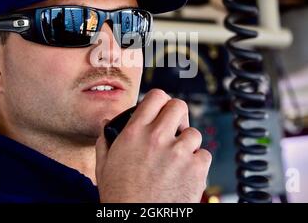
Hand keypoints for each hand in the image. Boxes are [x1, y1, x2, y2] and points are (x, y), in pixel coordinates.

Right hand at [96, 89, 211, 202]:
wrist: (137, 222)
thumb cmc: (120, 198)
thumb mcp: (103, 166)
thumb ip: (105, 140)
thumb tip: (105, 123)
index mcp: (135, 133)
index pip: (156, 96)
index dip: (161, 101)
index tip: (161, 109)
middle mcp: (158, 137)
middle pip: (179, 106)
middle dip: (177, 116)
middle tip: (174, 128)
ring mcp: (179, 152)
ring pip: (194, 133)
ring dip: (188, 144)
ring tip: (177, 159)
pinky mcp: (196, 169)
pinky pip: (204, 155)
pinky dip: (197, 163)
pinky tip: (184, 174)